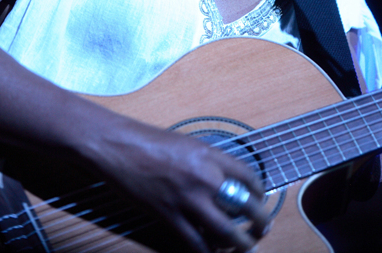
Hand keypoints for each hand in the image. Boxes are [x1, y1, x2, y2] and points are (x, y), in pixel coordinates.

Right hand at [81, 110, 268, 252]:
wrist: (118, 146)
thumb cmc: (148, 140)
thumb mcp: (186, 143)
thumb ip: (206, 161)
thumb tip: (222, 179)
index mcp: (209, 154)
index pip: (247, 175)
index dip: (259, 191)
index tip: (260, 199)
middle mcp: (204, 177)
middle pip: (244, 206)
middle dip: (259, 221)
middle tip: (263, 229)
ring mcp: (187, 199)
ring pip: (225, 231)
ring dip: (240, 243)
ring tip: (246, 247)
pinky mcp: (169, 216)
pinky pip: (195, 242)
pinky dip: (207, 251)